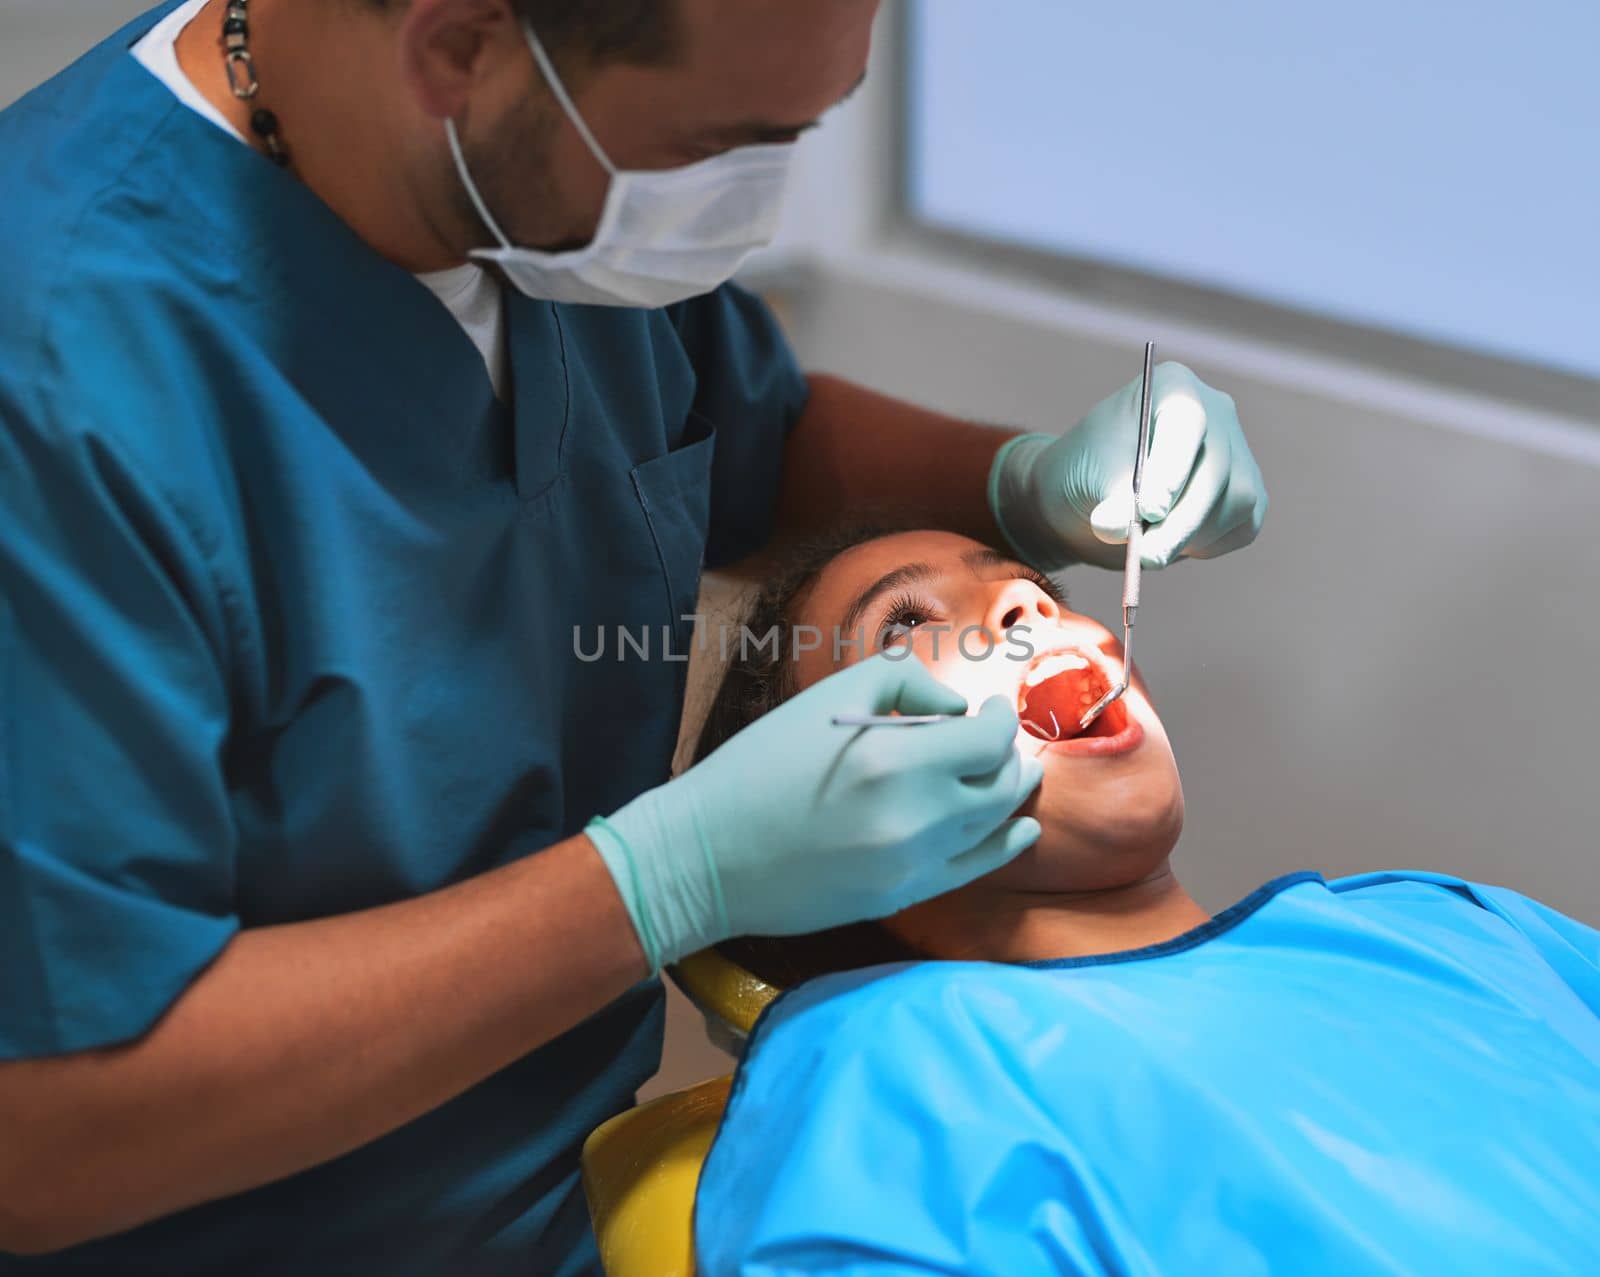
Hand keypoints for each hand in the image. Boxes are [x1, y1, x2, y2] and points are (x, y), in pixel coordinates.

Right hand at [585, 653, 1043, 971]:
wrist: (707, 856)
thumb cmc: (758, 766)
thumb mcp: (824, 698)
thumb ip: (902, 682)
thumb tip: (954, 707)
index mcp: (895, 761)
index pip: (990, 740)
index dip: (1000, 720)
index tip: (991, 710)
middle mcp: (916, 817)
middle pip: (1002, 784)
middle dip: (1009, 755)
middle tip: (995, 740)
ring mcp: (913, 865)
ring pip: (995, 826)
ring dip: (1007, 793)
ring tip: (1004, 773)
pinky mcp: (902, 896)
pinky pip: (976, 869)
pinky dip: (1005, 845)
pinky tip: (1018, 830)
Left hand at [987, 362, 1267, 570]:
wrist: (1094, 495)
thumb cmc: (1087, 471)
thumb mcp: (1088, 478)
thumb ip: (1110, 498)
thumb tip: (1118, 526)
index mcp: (1172, 386)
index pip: (1185, 422)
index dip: (1171, 468)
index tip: (1149, 510)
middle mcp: (1216, 413)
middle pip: (1215, 469)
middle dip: (1179, 521)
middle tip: (1145, 557)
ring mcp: (1238, 453)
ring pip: (1235, 502)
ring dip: (1187, 538)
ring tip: (1145, 550)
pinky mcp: (1249, 495)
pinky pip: (1241, 526)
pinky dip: (1203, 545)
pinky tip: (1169, 540)